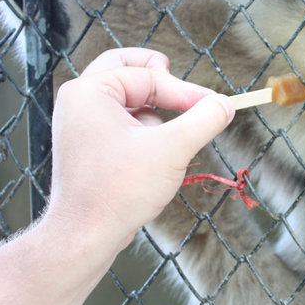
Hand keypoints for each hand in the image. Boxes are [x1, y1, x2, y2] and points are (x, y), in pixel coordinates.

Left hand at [46, 48, 235, 248]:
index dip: (186, 91)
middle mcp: (80, 102)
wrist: (87, 235)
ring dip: (154, 111)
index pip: (149, 77)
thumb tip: (225, 105)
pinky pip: (122, 123)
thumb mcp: (172, 148)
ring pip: (127, 99)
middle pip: (125, 69)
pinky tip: (155, 157)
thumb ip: (204, 120)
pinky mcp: (91, 146)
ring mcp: (83, 125)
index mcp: (90, 92)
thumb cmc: (117, 191)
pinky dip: (144, 131)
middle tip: (180, 84)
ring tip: (168, 140)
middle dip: (158, 79)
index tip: (214, 106)